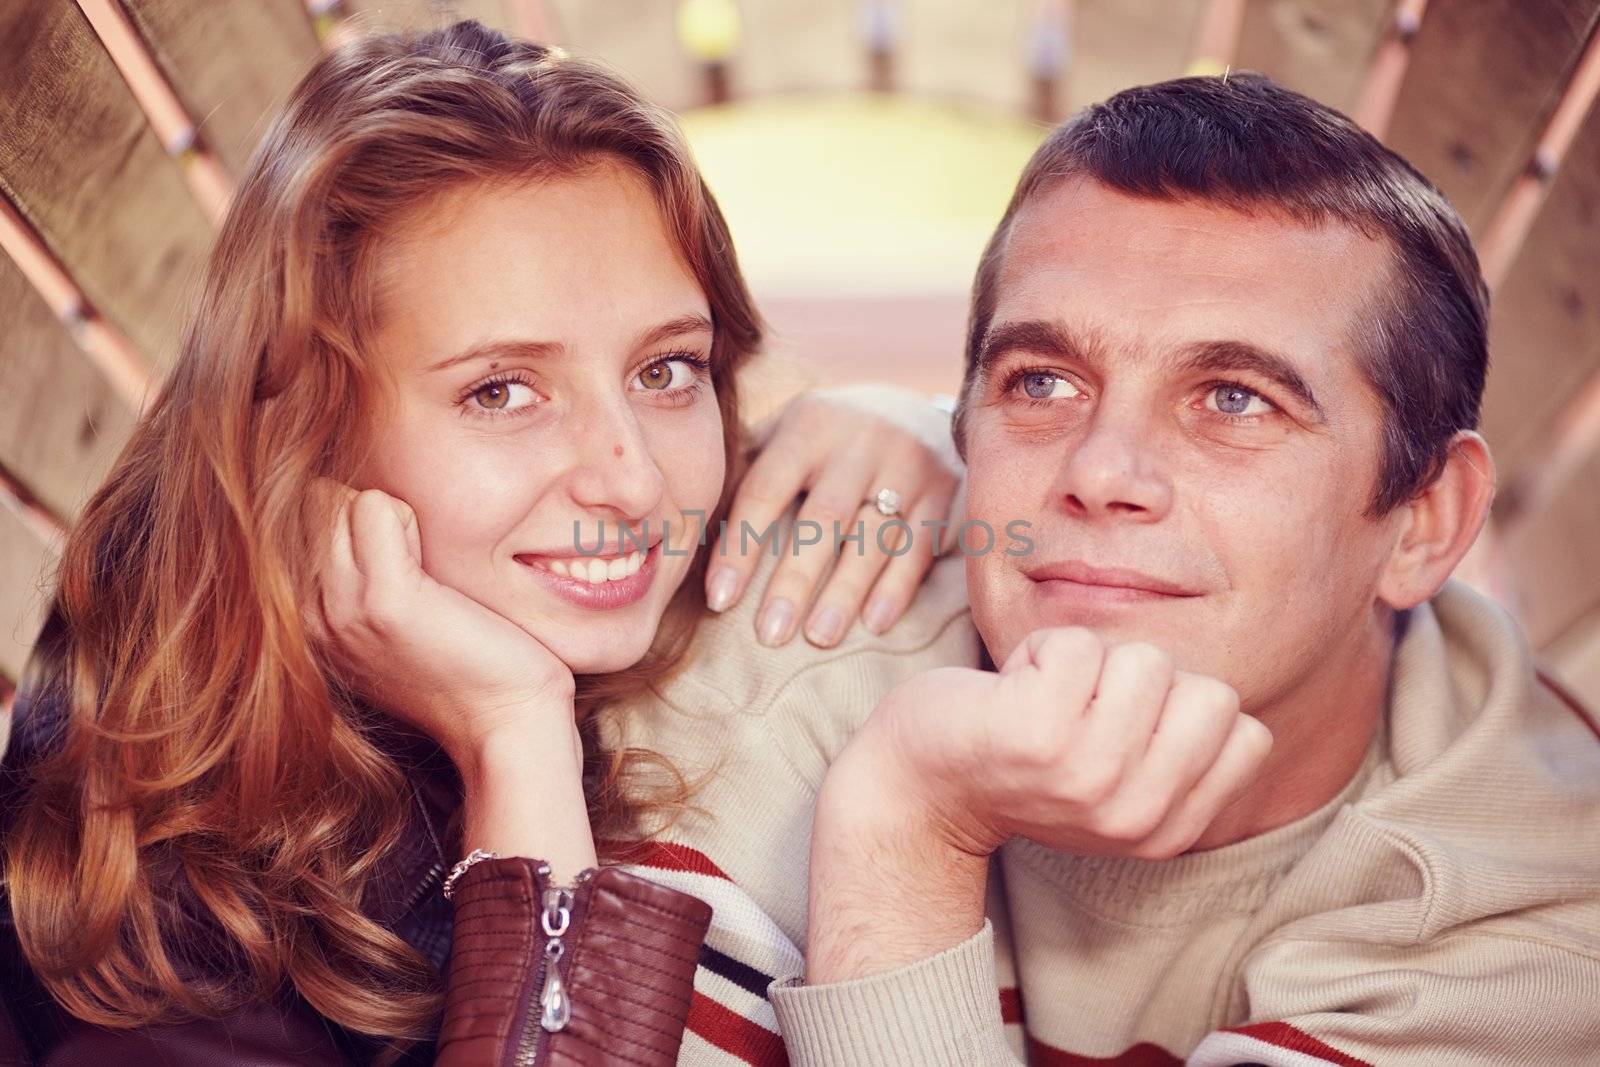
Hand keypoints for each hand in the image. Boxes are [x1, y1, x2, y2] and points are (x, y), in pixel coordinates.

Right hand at [304, 481, 577, 767]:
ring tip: (431, 568)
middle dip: (371, 513)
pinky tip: (441, 572)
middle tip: (422, 562)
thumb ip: (365, 584)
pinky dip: (415, 518)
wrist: (507, 723)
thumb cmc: (470, 668)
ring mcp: (341, 609)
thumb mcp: (396, 628)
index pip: (305, 521)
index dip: (360, 525)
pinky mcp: (384, 599)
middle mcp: (311, 617)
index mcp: (310, 623)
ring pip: (339, 500)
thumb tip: (364, 514)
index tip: (407, 571)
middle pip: (316, 505)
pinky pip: (375, 505)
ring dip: (394, 514)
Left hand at [706, 385, 961, 647]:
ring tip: (817, 637)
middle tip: (768, 635)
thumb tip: (684, 529)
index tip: (718, 601)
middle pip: (822, 520)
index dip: (740, 548)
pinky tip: (874, 623)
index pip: (764, 491)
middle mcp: (859, 440)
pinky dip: (895, 587)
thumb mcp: (787, 435)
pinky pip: (917, 546)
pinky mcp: (944, 490)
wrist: (913, 411)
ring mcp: (907, 463)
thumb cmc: (826, 441)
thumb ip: (746, 470)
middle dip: (793, 581)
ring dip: (844, 592)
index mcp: (806, 424)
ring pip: (872, 537)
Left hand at [839, 628, 1273, 860]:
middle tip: (1081, 713)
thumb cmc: (1021, 765)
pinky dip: (1040, 649)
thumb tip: (1233, 704)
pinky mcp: (1037, 734)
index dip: (1185, 710)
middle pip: (1210, 692)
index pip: (1248, 734)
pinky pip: (1078, 644)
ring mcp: (1088, 776)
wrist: (918, 787)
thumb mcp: (1117, 784)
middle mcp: (1135, 814)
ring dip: (1087, 662)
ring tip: (1042, 701)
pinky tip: (1010, 691)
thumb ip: (1180, 757)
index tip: (1121, 733)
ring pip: (1147, 660)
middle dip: (1145, 681)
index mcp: (1166, 830)